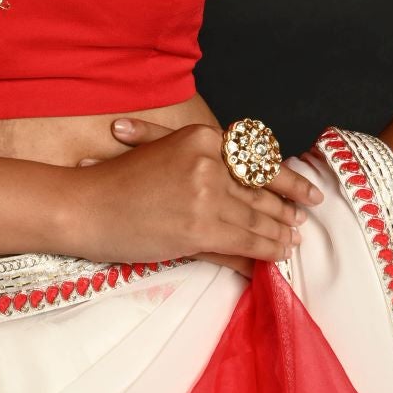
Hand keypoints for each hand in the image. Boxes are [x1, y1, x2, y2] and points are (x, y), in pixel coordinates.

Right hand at [74, 116, 322, 278]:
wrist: (84, 206)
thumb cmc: (118, 184)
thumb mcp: (165, 157)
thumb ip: (204, 167)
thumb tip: (243, 189)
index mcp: (202, 137)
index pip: (259, 161)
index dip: (289, 181)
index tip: (308, 194)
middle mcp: (209, 160)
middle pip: (261, 191)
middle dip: (285, 211)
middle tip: (302, 223)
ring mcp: (206, 193)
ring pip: (257, 218)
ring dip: (279, 233)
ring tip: (293, 242)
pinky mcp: (200, 226)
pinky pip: (246, 241)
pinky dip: (267, 250)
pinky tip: (278, 254)